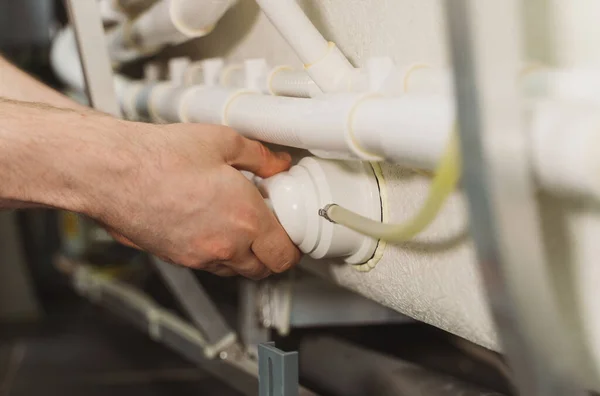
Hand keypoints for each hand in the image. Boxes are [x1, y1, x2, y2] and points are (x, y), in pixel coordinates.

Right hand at [86, 122, 300, 278]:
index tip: (294, 232)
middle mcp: (225, 245)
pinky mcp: (176, 257)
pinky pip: (209, 266)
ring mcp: (198, 256)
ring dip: (247, 256)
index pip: (285, 254)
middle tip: (273, 230)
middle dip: (274, 253)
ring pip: (236, 271)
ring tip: (242, 226)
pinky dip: (219, 254)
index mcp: (246, 219)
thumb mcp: (223, 141)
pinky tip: (213, 226)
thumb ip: (259, 156)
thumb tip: (277, 163)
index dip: (295, 246)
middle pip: (264, 269)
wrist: (111, 171)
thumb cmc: (160, 156)